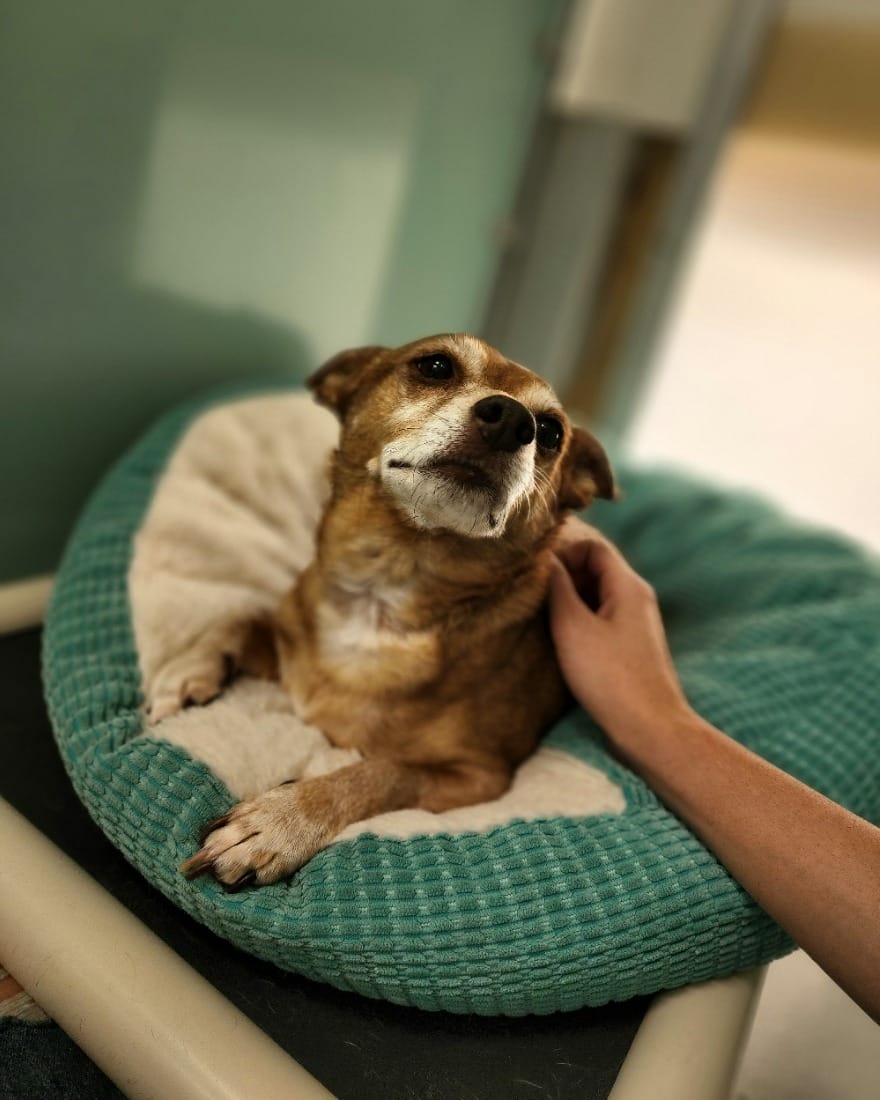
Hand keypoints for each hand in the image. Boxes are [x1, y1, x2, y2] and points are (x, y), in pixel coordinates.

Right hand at [548, 517, 689, 752]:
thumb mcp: (573, 628)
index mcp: (628, 586)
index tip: (537, 573)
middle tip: (534, 594)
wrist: (650, 729)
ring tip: (541, 616)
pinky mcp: (629, 646)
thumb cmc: (611, 678)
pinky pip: (600, 618)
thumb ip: (556, 588)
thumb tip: (544, 560)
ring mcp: (634, 623)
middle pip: (595, 568)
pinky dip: (577, 620)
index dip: (563, 551)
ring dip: (567, 599)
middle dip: (562, 575)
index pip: (593, 546)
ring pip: (595, 594)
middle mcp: (636, 598)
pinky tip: (559, 639)